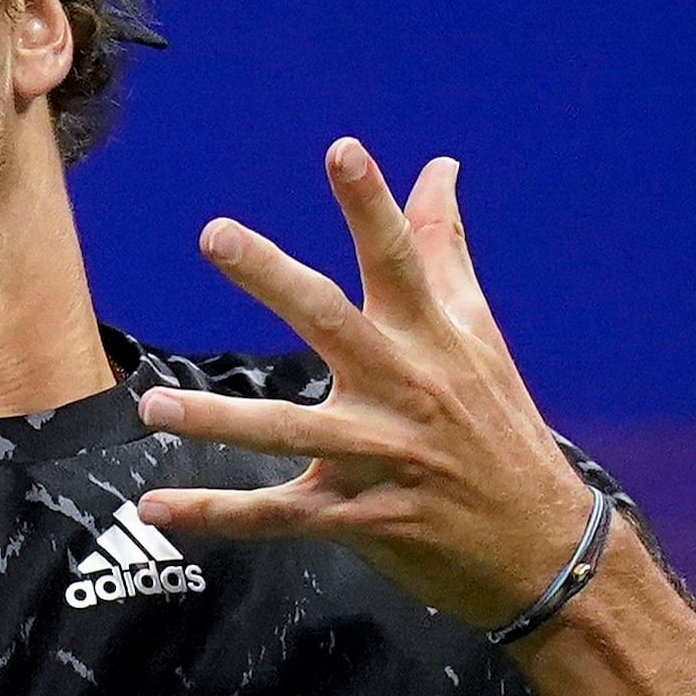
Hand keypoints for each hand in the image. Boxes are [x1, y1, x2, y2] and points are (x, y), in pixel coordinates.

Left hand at [132, 139, 603, 632]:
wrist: (543, 545)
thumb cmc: (499, 425)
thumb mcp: (479, 335)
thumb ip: (444, 251)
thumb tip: (437, 168)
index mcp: (432, 339)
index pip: (400, 258)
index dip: (372, 205)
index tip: (342, 150)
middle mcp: (405, 388)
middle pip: (333, 322)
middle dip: (274, 278)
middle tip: (216, 234)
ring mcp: (380, 456)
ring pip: (290, 430)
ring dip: (219, 419)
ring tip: (152, 404)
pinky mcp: (359, 517)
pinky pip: (277, 515)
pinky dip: (216, 515)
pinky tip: (156, 507)